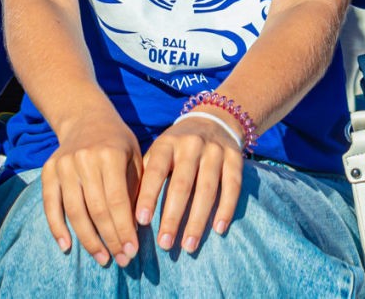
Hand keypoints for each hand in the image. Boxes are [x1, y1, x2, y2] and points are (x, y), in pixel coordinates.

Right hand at [40, 112, 143, 266]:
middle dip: (111, 239)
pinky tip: (67, 247)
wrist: (86, 118)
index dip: (124, 229)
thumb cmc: (118, 143)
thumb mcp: (135, 158)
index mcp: (109, 154)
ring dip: (89, 240)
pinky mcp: (48, 171)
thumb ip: (136, 189)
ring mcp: (63, 165)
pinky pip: (50, 205)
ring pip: (74, 211)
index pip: (117, 201)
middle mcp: (84, 159)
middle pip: (96, 209)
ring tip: (102, 259)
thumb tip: (136, 229)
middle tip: (122, 260)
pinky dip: (57, 228)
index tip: (133, 251)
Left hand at [135, 114, 243, 253]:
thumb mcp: (159, 151)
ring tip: (189, 245)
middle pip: (182, 184)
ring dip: (198, 220)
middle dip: (173, 217)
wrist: (214, 119)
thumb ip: (146, 176)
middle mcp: (192, 144)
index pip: (156, 171)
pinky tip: (218, 229)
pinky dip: (226, 209)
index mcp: (167, 143)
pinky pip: (233, 186)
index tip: (140, 221)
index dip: (148, 196)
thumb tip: (129, 211)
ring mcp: (215, 150)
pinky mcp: (235, 158)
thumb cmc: (177, 147)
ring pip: (207, 189)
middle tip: (165, 244)